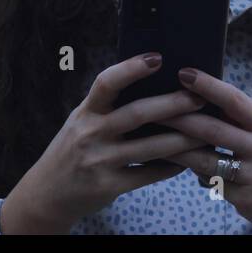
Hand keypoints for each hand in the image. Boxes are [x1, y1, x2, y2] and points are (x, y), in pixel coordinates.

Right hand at [0, 54, 214, 233]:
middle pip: (137, 114)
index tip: (158, 57)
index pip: (106, 83)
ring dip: (182, 139)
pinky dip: (170, 167)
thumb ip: (108, 104)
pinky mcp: (108, 186)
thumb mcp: (81, 120)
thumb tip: (151, 80)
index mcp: (86, 112)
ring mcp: (99, 161)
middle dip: (172, 104)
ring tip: (206, 131)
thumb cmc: (72, 149)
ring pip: (150, 147)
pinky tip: (188, 159)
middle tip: (199, 97)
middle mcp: (90, 134)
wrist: (46, 194)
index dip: (131, 68)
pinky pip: (147, 174)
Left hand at [158, 67, 251, 230]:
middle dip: (181, 118)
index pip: (235, 100)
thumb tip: (207, 98)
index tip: (185, 74)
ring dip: (177, 150)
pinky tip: (184, 167)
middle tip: (156, 108)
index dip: (208, 86)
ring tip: (155, 141)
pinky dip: (197, 174)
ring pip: (206, 160)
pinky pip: (212, 182)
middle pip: (214, 130)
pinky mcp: (244, 197)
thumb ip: (242, 120)